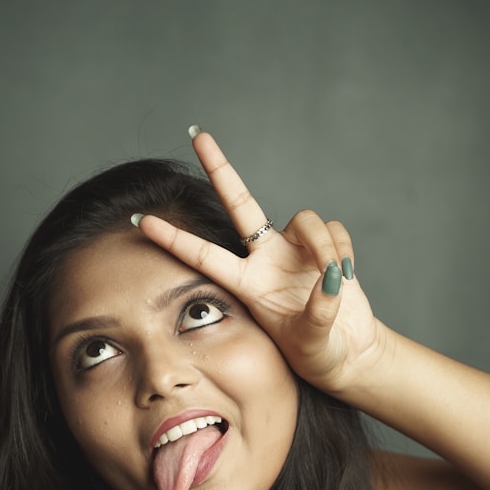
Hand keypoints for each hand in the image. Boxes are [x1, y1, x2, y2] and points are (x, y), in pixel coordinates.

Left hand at [133, 129, 384, 396]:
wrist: (349, 354)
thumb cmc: (320, 355)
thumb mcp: (312, 342)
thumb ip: (319, 312)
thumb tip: (329, 279)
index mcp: (248, 284)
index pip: (204, 256)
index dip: (174, 239)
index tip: (141, 221)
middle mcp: (266, 259)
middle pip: (240, 203)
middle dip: (220, 167)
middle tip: (198, 134)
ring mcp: (295, 250)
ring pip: (305, 219)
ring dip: (323, 244)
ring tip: (336, 277)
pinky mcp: (325, 246)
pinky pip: (333, 230)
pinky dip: (342, 249)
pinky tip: (346, 276)